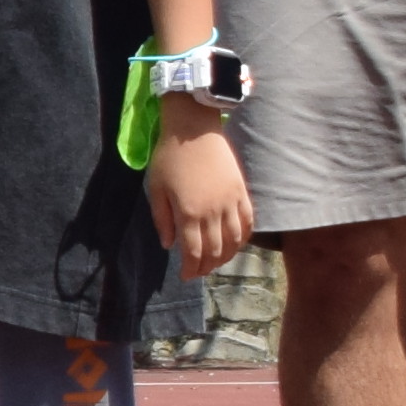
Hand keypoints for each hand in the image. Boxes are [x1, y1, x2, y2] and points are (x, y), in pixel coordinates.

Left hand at [150, 116, 252, 278]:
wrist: (193, 129)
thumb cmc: (169, 157)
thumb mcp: (156, 189)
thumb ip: (162, 219)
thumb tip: (168, 246)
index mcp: (189, 213)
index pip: (194, 252)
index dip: (191, 269)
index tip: (186, 276)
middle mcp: (213, 212)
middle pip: (215, 250)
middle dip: (207, 267)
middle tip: (199, 272)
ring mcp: (231, 202)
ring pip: (235, 240)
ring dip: (226, 256)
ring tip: (216, 262)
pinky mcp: (242, 192)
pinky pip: (249, 221)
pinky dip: (244, 237)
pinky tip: (237, 243)